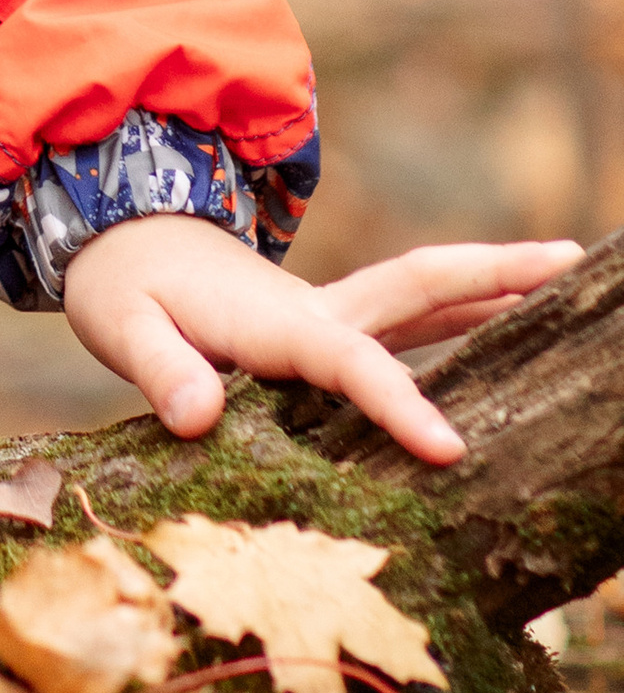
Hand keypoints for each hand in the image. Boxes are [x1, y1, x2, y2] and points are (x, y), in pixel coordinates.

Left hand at [61, 214, 581, 463]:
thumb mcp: (125, 326)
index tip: (452, 451)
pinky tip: (505, 328)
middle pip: (419, 289)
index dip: (399, 403)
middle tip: (573, 263)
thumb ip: (162, 371)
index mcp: (275, 320)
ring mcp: (328, 313)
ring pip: (426, 298)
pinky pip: (409, 320)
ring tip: (570, 281)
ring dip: (494, 289)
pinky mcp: (326, 324)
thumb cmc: (124, 289)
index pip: (349, 364)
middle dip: (494, 276)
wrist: (120, 241)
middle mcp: (317, 309)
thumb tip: (198, 419)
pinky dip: (463, 316)